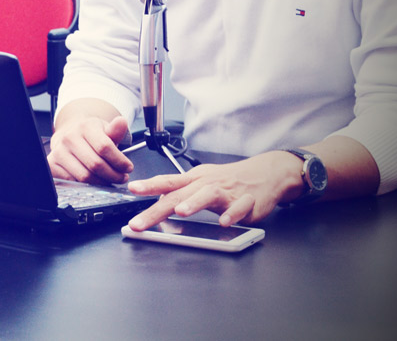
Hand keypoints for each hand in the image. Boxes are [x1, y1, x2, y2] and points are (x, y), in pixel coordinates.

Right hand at [48, 115, 133, 184]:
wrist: (70, 135)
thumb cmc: (90, 134)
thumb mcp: (105, 129)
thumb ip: (116, 130)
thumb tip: (122, 122)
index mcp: (84, 126)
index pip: (105, 147)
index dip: (120, 161)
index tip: (128, 168)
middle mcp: (69, 138)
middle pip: (96, 164)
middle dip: (113, 175)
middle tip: (122, 177)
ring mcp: (59, 151)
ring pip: (85, 176)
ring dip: (102, 182)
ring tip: (110, 179)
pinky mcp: (52, 164)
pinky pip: (73, 182)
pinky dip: (87, 185)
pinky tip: (95, 181)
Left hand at [125, 151, 302, 230]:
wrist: (265, 173)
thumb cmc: (228, 179)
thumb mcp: (200, 180)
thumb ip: (180, 190)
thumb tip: (156, 199)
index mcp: (194, 179)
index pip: (167, 181)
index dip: (148, 185)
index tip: (131, 189)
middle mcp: (207, 183)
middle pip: (180, 194)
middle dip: (157, 209)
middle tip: (140, 222)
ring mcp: (228, 191)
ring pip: (209, 194)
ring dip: (194, 203)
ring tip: (181, 212)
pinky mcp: (249, 201)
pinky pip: (240, 207)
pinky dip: (232, 214)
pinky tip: (225, 223)